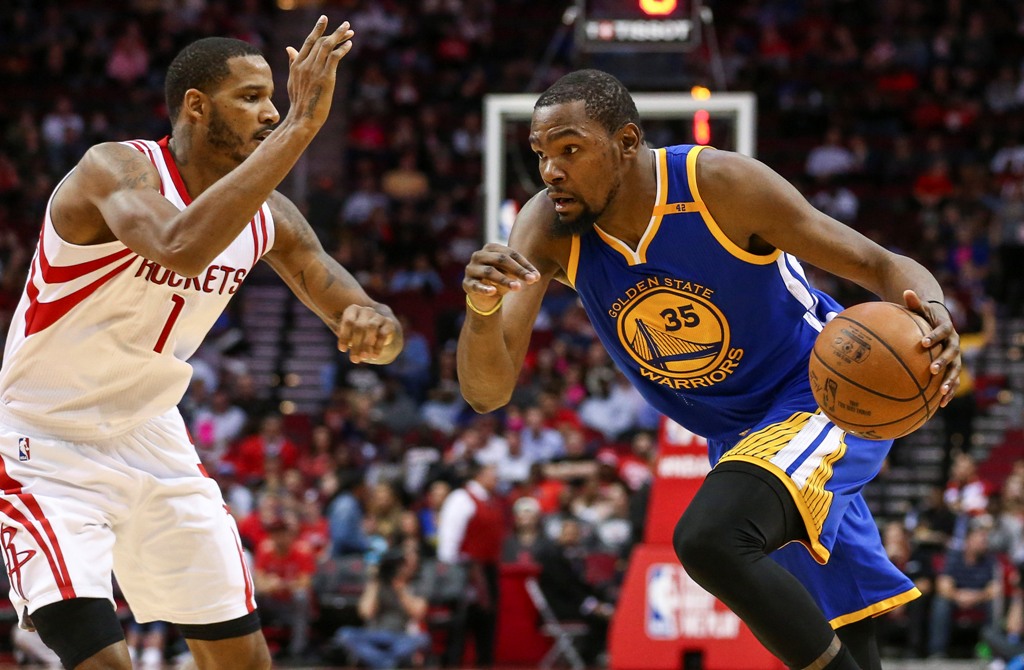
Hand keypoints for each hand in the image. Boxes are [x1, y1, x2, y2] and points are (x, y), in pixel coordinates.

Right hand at [283, 16, 354, 130]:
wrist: (303, 119)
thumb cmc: (300, 102)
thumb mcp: (292, 80)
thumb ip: (293, 63)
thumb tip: (289, 48)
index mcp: (297, 64)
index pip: (308, 41)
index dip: (317, 29)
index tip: (324, 19)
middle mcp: (305, 65)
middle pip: (320, 41)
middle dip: (334, 32)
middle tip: (346, 25)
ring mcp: (315, 71)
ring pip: (327, 46)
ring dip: (340, 36)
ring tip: (349, 30)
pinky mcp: (326, 78)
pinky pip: (334, 58)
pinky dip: (342, 49)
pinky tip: (349, 44)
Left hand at [336, 304, 400, 363]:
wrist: (379, 335)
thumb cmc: (358, 335)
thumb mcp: (349, 336)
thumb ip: (346, 339)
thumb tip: (345, 347)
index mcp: (353, 310)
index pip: (348, 321)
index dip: (345, 336)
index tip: (342, 350)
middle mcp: (366, 310)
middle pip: (359, 326)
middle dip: (356, 344)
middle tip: (354, 359)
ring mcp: (378, 316)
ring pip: (371, 327)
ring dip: (366, 344)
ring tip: (364, 358)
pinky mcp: (388, 323)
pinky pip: (382, 334)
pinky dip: (378, 346)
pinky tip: (374, 356)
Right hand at [463, 243, 539, 311]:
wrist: (483, 297)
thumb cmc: (500, 279)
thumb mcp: (512, 274)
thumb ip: (523, 272)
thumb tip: (536, 276)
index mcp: (491, 248)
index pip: (510, 253)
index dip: (524, 264)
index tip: (536, 277)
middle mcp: (479, 255)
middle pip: (500, 259)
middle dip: (517, 270)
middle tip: (531, 281)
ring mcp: (471, 269)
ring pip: (489, 272)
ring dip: (505, 280)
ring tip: (518, 287)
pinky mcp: (467, 283)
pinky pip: (476, 285)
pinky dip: (484, 288)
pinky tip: (493, 291)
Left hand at [904, 289, 961, 406]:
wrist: (940, 322)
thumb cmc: (925, 315)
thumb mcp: (920, 308)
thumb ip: (914, 302)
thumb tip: (906, 291)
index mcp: (947, 328)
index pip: (943, 331)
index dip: (934, 336)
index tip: (923, 342)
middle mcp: (954, 343)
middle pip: (952, 353)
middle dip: (944, 361)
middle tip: (933, 369)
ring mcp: (956, 356)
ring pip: (956, 370)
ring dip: (950, 381)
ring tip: (942, 392)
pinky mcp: (953, 367)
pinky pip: (952, 380)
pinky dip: (948, 392)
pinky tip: (941, 405)